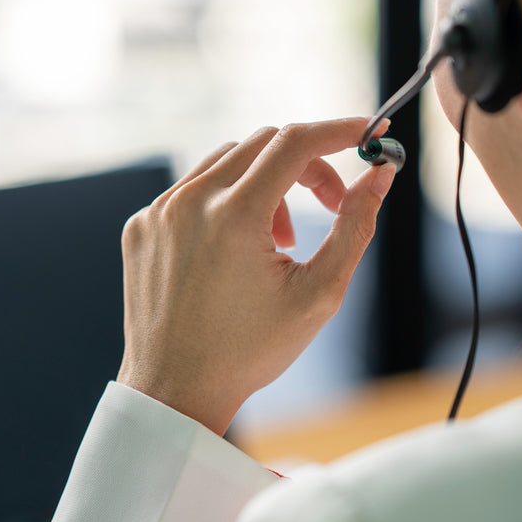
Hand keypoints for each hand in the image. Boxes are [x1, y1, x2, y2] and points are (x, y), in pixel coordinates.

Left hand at [117, 119, 395, 434]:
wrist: (175, 391)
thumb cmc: (250, 350)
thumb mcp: (319, 293)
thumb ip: (355, 226)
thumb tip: (380, 175)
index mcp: (234, 214)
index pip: (295, 142)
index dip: (339, 130)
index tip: (368, 133)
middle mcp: (190, 201)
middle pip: (264, 144)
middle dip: (307, 166)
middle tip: (330, 206)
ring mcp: (158, 211)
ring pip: (227, 162)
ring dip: (265, 185)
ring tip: (278, 244)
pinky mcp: (141, 226)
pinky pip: (192, 189)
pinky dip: (225, 202)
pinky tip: (234, 253)